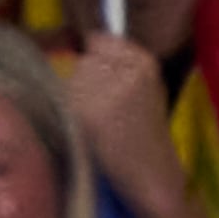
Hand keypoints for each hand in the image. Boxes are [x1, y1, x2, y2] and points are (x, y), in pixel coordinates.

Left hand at [65, 35, 187, 212]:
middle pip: (82, 61)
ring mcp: (111, 91)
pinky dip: (68, 117)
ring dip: (73, 99)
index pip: (98, 41)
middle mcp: (128, 70)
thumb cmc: (143, 138)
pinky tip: (87, 134)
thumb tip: (84, 45)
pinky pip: (65, 103)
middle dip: (82, 82)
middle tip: (100, 112)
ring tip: (94, 124)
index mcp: (143, 61)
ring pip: (71, 81)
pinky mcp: (92, 114)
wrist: (153, 177)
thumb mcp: (144, 91)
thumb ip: (119, 67)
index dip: (92, 61)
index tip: (98, 84)